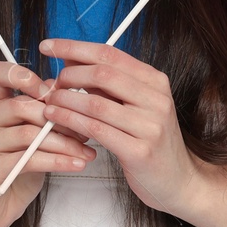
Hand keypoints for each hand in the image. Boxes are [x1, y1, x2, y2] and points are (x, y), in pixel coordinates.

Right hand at [0, 59, 93, 226]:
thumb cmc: (15, 172)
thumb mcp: (31, 139)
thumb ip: (43, 117)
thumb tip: (72, 95)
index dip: (24, 75)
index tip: (53, 91)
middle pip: (21, 105)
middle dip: (59, 118)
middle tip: (85, 130)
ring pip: (28, 134)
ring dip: (64, 143)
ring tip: (86, 152)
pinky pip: (28, 159)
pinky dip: (58, 161)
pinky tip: (76, 164)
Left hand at [39, 38, 201, 216]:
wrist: (178, 180)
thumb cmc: (148, 139)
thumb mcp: (134, 104)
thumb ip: (106, 83)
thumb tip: (68, 59)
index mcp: (154, 80)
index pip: (110, 53)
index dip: (74, 47)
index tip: (48, 46)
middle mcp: (156, 98)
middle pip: (102, 74)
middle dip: (69, 75)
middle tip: (52, 84)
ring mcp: (150, 125)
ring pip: (96, 103)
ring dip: (65, 100)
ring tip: (48, 101)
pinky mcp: (140, 151)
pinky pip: (96, 129)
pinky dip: (70, 121)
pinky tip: (55, 118)